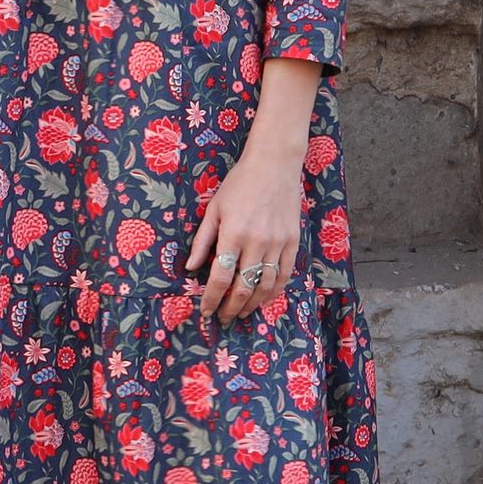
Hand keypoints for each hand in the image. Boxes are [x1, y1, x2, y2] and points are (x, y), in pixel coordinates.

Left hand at [184, 144, 307, 326]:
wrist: (274, 165)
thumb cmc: (239, 184)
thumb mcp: (214, 208)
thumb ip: (202, 240)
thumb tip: (190, 269)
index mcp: (233, 233)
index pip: (220, 277)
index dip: (211, 299)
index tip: (206, 311)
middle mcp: (257, 242)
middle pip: (243, 287)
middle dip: (230, 308)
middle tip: (223, 318)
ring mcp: (278, 243)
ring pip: (265, 286)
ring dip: (252, 305)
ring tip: (242, 313)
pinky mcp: (293, 242)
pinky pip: (285, 274)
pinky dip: (274, 291)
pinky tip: (264, 300)